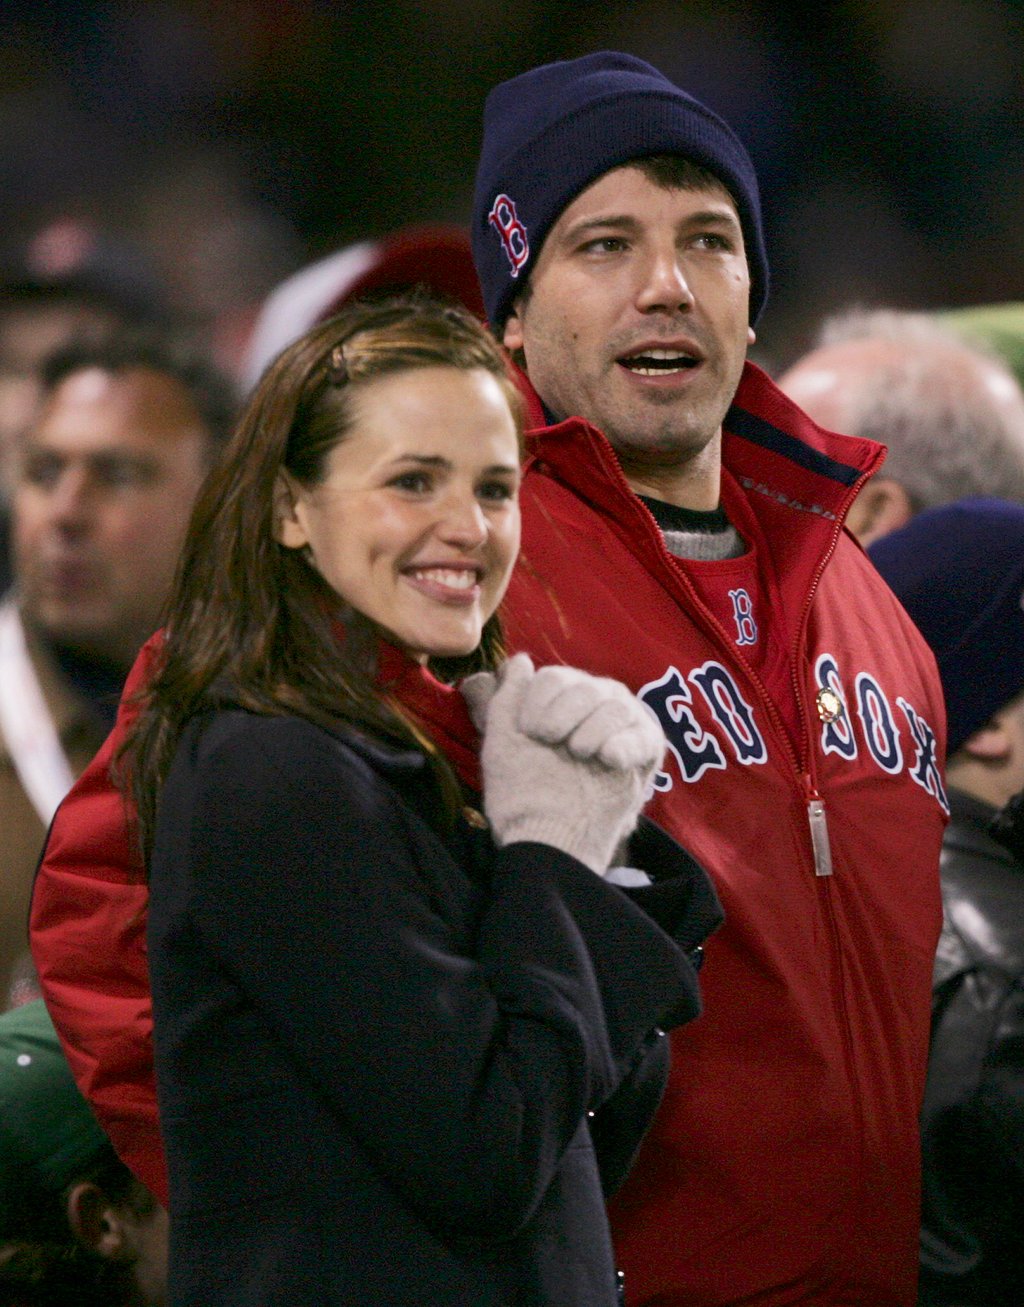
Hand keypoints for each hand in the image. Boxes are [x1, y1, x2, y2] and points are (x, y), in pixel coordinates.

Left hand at [462, 655, 664, 873]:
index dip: (538, 705)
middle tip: (554, 746)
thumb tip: (519, 660)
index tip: (530, 734)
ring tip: (579, 757)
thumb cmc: (521, 791)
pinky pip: (641, 731)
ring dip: (588, 733)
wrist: (547, 835)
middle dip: (561, 718)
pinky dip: (622, 744)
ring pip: (614, 703)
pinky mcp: (646, 749)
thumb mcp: (502, 740)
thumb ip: (507, 696)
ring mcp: (623, 724)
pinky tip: (607, 759)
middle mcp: (594, 704)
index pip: (554, 678)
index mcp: (560, 701)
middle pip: (584, 686)